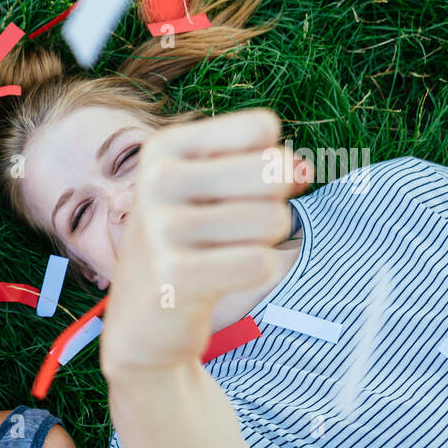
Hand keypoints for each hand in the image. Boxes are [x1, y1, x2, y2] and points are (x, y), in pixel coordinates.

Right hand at [100, 109, 308, 374]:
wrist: (143, 319)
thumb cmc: (190, 243)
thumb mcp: (212, 189)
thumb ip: (265, 166)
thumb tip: (305, 169)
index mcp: (163, 147)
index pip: (263, 128)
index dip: (268, 164)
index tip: (235, 191)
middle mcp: (156, 179)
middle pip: (274, 170)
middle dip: (273, 204)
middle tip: (235, 229)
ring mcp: (160, 228)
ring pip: (273, 219)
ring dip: (264, 243)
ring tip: (224, 255)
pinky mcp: (174, 275)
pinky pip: (260, 262)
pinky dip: (255, 273)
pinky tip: (220, 280)